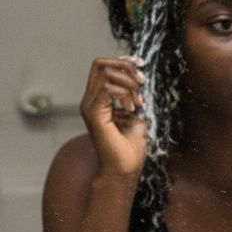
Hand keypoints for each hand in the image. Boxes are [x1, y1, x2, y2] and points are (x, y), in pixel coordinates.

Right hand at [79, 56, 147, 177]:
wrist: (123, 170)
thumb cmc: (130, 149)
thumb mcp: (137, 118)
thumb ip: (134, 100)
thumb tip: (140, 83)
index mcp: (98, 99)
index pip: (102, 66)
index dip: (122, 61)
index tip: (140, 66)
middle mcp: (90, 100)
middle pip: (101, 64)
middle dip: (126, 69)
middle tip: (142, 83)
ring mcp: (89, 106)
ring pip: (106, 74)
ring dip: (128, 83)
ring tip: (138, 103)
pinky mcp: (94, 115)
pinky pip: (108, 91)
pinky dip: (124, 95)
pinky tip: (132, 109)